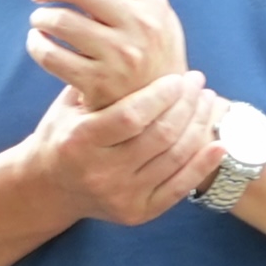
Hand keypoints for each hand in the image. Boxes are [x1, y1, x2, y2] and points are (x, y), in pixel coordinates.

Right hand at [21, 70, 219, 229]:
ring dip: (199, 126)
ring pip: (175, 157)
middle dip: (186, 105)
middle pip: (160, 136)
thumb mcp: (67, 107)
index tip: (178, 78)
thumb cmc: (62, 137)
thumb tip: (138, 52)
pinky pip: (180, 187)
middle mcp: (100, 173)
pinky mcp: (137, 213)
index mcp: (80, 143)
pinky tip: (217, 143)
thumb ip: (97, 84)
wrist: (48, 189)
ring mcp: (121, 196)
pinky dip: (203, 164)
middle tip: (197, 83)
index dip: (162, 95)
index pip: (131, 116)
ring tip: (206, 102)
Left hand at [24, 0, 187, 110]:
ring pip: (61, 20)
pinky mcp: (100, 84)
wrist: (161, 111)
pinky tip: (37, 43)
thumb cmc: (149, 58)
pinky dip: (35, 45)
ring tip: (39, 22)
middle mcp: (142, 26)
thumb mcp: (154, 20)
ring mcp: (122, 56)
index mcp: (154, 3)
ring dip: (40, 17)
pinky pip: (50, 55)